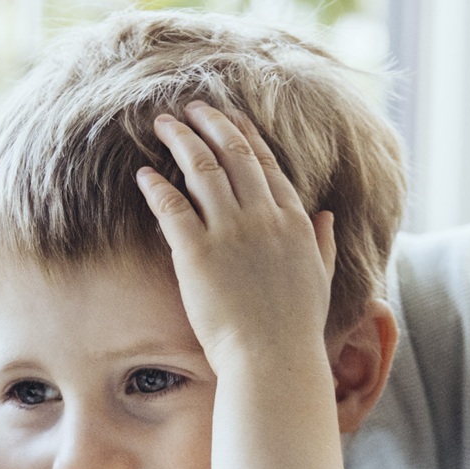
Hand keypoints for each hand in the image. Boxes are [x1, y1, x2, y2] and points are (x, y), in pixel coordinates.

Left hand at [140, 102, 336, 370]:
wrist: (273, 360)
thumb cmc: (295, 328)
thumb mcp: (319, 278)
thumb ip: (322, 242)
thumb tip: (326, 216)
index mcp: (294, 221)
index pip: (266, 165)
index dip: (246, 136)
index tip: (229, 118)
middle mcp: (264, 217)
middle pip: (234, 155)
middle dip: (211, 125)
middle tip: (192, 108)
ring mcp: (231, 232)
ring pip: (202, 169)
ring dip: (181, 141)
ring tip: (163, 124)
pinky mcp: (198, 252)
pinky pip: (172, 206)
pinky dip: (156, 186)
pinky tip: (143, 174)